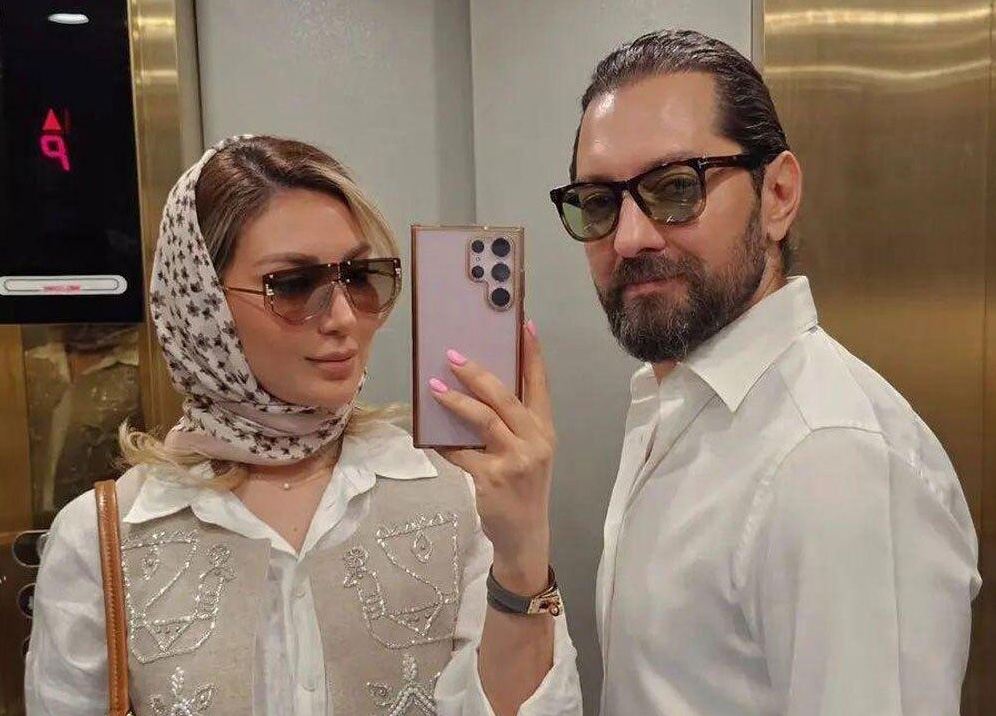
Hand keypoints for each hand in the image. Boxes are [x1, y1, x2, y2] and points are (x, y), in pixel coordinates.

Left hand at [429, 320, 554, 594]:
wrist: (524, 535)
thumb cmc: (522, 487)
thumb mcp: (527, 453)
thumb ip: (510, 425)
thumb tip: (474, 391)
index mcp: (545, 430)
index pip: (540, 384)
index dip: (533, 354)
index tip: (525, 325)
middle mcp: (536, 441)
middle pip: (506, 397)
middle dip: (478, 373)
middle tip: (453, 355)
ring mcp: (516, 460)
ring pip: (484, 420)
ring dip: (456, 401)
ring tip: (434, 386)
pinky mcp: (493, 478)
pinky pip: (462, 453)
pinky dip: (445, 442)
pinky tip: (430, 433)